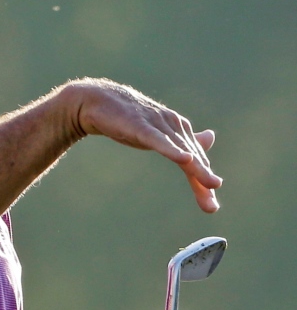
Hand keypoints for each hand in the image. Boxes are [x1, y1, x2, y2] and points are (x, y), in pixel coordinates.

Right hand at [65, 79, 222, 212]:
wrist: (99, 101)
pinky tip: (185, 159)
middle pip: (193, 158)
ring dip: (197, 170)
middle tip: (211, 208)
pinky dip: (173, 150)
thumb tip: (210, 138)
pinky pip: (159, 140)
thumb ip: (184, 140)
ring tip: (211, 186)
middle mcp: (174, 125)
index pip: (196, 158)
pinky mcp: (141, 126)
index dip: (203, 181)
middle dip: (203, 181)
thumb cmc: (128, 119)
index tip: (211, 206)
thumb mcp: (158, 132)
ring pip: (181, 151)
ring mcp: (158, 124)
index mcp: (179, 129)